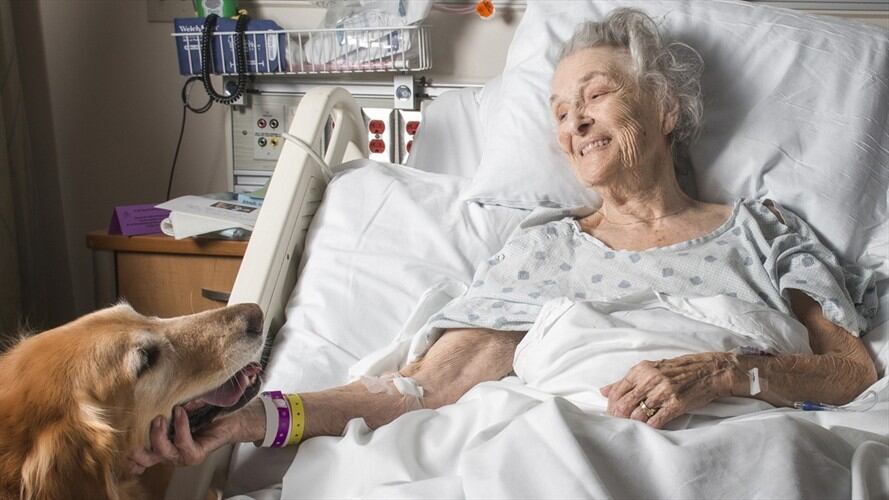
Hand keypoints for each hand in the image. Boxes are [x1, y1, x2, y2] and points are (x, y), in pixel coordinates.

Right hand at [128, 398, 265, 473]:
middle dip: (137, 447)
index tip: (121, 445)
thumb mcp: (180, 404)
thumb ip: (163, 404)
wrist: (234, 413)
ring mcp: (184, 455)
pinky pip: (184, 444)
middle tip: (140, 427)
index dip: (128, 456)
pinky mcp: (198, 453)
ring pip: (163, 453)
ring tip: (161, 417)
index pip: (140, 457)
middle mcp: (171, 453)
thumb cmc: (206, 408)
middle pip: (145, 459)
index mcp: (163, 444)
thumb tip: (143, 393)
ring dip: (159, 435)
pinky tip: (181, 413)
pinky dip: (181, 427)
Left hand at [600, 352, 737, 428]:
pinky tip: (648, 428)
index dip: (611, 405)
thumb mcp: (650, 369)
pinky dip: (649, 427)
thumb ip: (626, 381)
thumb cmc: (678, 370)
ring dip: (633, 423)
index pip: (617, 391)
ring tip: (633, 426)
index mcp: (642, 370)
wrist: (709, 370)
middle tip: (619, 423)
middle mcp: (651, 379)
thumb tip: (603, 391)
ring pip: (638, 414)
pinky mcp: (676, 404)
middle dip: (619, 417)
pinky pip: (656, 420)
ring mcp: (664, 392)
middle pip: (624, 404)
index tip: (612, 413)